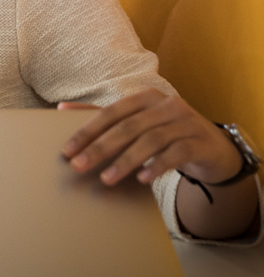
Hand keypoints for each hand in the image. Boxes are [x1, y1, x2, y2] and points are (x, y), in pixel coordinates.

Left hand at [59, 89, 242, 186]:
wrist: (214, 148)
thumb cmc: (167, 133)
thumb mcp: (138, 122)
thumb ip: (104, 116)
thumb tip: (62, 107)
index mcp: (145, 97)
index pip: (110, 112)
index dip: (87, 130)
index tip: (67, 150)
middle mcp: (166, 104)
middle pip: (127, 127)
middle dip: (100, 147)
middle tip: (79, 166)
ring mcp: (186, 122)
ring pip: (150, 140)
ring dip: (126, 161)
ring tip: (107, 178)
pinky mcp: (201, 142)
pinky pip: (177, 153)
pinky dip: (157, 166)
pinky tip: (142, 179)